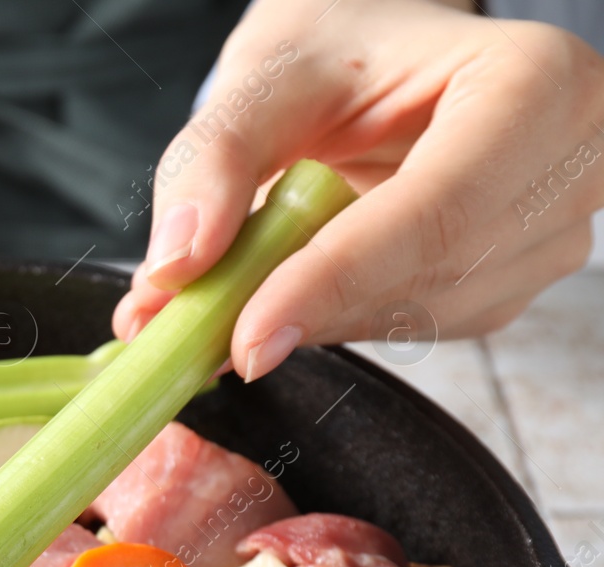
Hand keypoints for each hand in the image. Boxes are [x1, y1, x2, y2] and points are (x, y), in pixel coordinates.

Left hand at [113, 0, 603, 378]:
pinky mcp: (507, 283)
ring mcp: (549, 235)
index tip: (246, 338)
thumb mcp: (269, 76)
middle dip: (308, 311)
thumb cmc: (340, 54)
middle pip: (431, 275)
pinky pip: (413, 327)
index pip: (435, 211)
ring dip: (314, 323)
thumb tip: (175, 267)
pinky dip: (335, 322)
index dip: (337, 281)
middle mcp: (566, 167)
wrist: (379, 65)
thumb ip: (214, 160)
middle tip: (193, 337)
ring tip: (224, 304)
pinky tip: (287, 295)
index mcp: (532, 85)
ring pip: (419, 316)